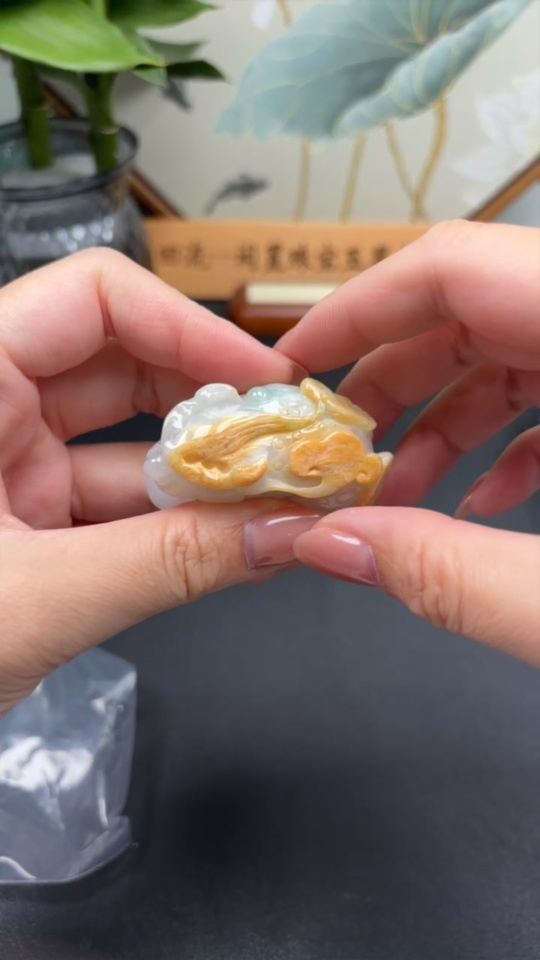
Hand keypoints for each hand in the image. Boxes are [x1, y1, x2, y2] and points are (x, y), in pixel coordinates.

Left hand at [0, 250, 314, 714]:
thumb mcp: (29, 602)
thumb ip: (168, 564)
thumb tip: (288, 535)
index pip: (90, 299)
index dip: (188, 327)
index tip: (269, 378)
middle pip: (119, 366)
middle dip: (209, 403)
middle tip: (288, 442)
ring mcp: (2, 471)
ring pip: (122, 445)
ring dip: (201, 474)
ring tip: (279, 500)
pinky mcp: (21, 527)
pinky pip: (112, 508)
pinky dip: (171, 525)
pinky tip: (233, 542)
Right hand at [276, 221, 539, 661]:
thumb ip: (456, 575)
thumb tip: (331, 548)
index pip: (456, 268)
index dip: (359, 310)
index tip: (291, 367)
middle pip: (472, 310)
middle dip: (388, 383)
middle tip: (330, 450)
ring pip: (512, 352)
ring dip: (442, 421)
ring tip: (394, 493)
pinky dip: (508, 442)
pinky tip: (481, 503)